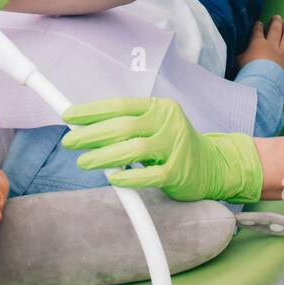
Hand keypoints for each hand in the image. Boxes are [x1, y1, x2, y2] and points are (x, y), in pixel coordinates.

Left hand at [61, 96, 262, 203]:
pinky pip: (149, 175)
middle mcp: (168, 122)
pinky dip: (129, 177)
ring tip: (84, 162)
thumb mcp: (155, 126)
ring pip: (134, 149)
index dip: (92, 111)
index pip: (120, 105)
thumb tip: (87, 127)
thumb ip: (128, 125)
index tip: (69, 116)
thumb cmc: (173, 145)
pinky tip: (113, 179)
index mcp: (159, 107)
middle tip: (70, 142)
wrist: (214, 165)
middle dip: (92, 134)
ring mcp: (175, 147)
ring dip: (104, 156)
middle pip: (123, 125)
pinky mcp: (179, 172)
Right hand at [237, 16, 283, 85]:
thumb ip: (238, 55)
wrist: (260, 83)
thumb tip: (234, 53)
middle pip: (275, 31)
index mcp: (257, 44)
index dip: (258, 27)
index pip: (258, 32)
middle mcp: (272, 47)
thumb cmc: (247, 72)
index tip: (259, 23)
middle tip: (277, 17)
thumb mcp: (237, 61)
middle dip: (276, 23)